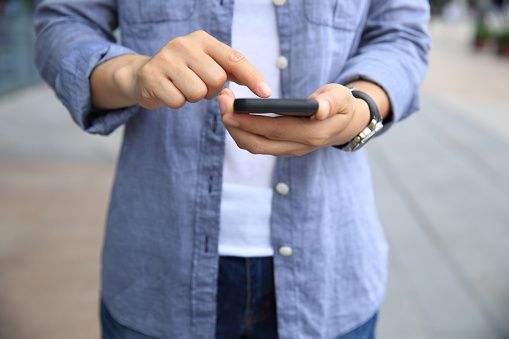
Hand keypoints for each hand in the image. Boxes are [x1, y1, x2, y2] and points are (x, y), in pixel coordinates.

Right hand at [91, 30, 270, 109]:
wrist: (143, 75)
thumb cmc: (184, 72)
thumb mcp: (207, 64)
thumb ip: (231, 71)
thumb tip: (261, 88)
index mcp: (202, 40)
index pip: (234, 58)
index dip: (252, 77)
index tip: (266, 93)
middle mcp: (184, 44)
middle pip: (217, 80)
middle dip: (211, 90)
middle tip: (199, 85)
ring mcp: (166, 58)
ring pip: (198, 92)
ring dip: (193, 98)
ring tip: (183, 88)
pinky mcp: (152, 76)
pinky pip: (178, 101)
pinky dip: (177, 102)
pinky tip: (170, 92)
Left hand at [218, 84, 370, 155]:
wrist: (344, 123)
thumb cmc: (341, 104)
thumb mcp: (342, 97)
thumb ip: (332, 101)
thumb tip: (320, 110)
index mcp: (313, 134)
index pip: (275, 130)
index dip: (251, 122)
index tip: (231, 109)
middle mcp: (298, 147)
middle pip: (258, 143)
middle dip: (235, 124)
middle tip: (221, 101)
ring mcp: (288, 150)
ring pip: (253, 146)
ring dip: (235, 129)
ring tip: (224, 105)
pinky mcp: (281, 148)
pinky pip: (256, 144)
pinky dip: (241, 131)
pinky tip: (233, 113)